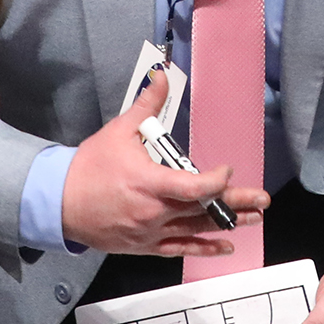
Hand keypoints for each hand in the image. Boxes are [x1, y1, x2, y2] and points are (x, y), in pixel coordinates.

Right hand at [59, 66, 272, 255]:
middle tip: (263, 200)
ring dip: (227, 224)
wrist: (59, 203)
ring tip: (254, 219)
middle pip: (202, 210)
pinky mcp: (146, 245)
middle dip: (236, 204)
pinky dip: (204, 247)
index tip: (228, 171)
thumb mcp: (118, 131)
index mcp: (148, 183)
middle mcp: (154, 212)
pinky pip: (180, 249)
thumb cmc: (89, 167)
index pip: (192, 188)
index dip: (215, 183)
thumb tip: (161, 74)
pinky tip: (225, 246)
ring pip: (196, 230)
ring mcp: (151, 232)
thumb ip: (146, 105)